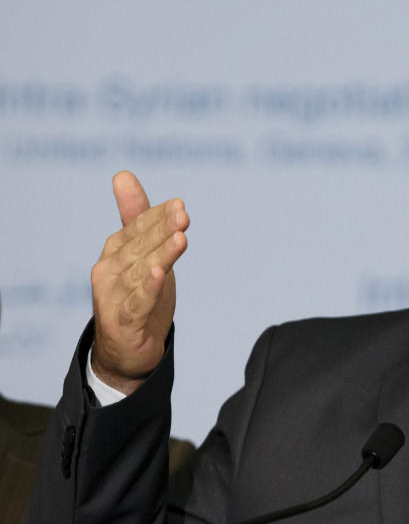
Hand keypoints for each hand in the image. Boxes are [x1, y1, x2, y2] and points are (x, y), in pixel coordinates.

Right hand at [90, 171, 189, 393]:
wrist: (126, 349)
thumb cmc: (138, 294)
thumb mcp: (143, 254)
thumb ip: (136, 216)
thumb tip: (122, 174)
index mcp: (116, 252)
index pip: (138, 228)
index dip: (158, 217)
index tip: (181, 205)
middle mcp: (109, 271)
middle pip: (141, 247)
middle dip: (162, 230)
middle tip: (183, 214)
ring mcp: (113, 297)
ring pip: (141, 272)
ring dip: (161, 255)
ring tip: (180, 238)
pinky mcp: (123, 321)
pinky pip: (137, 302)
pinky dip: (148, 288)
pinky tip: (159, 274)